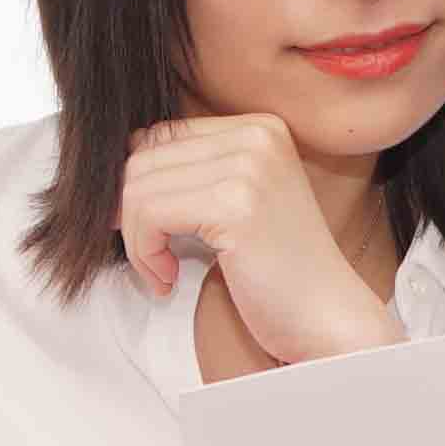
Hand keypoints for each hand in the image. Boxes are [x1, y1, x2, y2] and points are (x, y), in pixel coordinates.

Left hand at [115, 113, 398, 362]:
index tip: (142, 229)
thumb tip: (117, 165)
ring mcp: (249, 166)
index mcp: (260, 127)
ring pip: (138, 186)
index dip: (137, 183)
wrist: (327, 319)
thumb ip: (193, 174)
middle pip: (143, 157)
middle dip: (130, 214)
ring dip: (136, 240)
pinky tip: (168, 278)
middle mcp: (257, 134)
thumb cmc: (279, 272)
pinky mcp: (235, 204)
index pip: (160, 134)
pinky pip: (148, 214)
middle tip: (149, 255)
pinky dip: (144, 254)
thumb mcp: (237, 203)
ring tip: (162, 270)